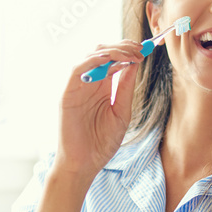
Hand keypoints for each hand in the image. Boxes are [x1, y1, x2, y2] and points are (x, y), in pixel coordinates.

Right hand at [54, 40, 142, 180]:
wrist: (84, 164)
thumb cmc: (102, 143)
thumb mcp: (121, 112)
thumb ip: (125, 88)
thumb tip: (134, 64)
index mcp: (103, 87)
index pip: (113, 60)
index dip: (128, 51)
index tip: (144, 50)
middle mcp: (90, 83)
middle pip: (103, 53)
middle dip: (122, 47)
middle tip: (139, 50)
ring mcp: (78, 87)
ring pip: (91, 57)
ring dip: (111, 51)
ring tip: (129, 54)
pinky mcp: (68, 94)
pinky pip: (77, 69)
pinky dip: (92, 60)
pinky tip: (108, 59)